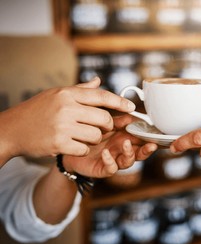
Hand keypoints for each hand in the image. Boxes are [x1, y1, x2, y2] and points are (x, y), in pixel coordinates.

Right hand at [0, 77, 134, 161]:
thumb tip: (99, 81)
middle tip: (103, 128)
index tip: (132, 107)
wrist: (11, 129)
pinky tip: (72, 145)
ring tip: (82, 136)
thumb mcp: (56, 95)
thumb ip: (80, 90)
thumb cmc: (36, 111)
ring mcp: (62, 125)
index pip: (101, 96)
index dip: (120, 102)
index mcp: (67, 94)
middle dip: (108, 126)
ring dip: (94, 139)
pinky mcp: (59, 143)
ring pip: (96, 135)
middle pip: (104, 118)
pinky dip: (81, 149)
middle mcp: (66, 107)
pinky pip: (84, 149)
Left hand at [63, 114, 157, 177]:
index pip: (143, 138)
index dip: (152, 137)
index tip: (158, 133)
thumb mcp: (103, 119)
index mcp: (126, 136)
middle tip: (152, 144)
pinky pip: (111, 168)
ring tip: (126, 143)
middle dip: (148, 149)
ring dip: (130, 153)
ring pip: (129, 161)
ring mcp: (114, 159)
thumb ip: (116, 115)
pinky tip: (106, 153)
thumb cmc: (88, 129)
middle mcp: (123, 149)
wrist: (68, 143)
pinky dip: (110, 161)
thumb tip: (128, 107)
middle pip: (141, 151)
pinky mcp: (102, 168)